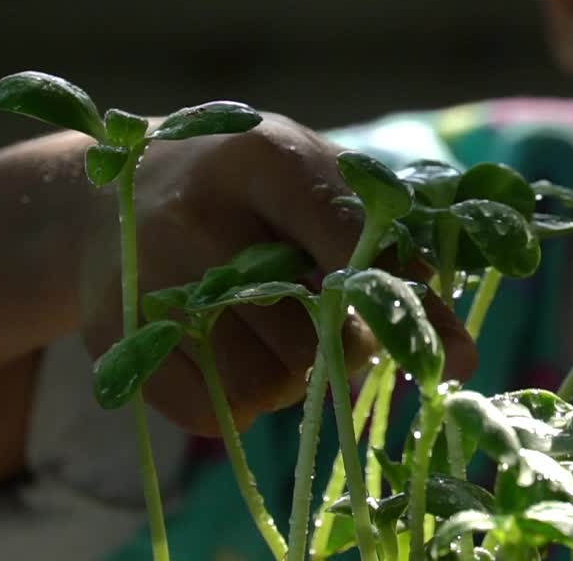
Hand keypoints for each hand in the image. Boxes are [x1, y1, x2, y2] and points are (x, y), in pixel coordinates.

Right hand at [77, 113, 476, 434]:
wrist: (111, 194)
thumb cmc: (252, 195)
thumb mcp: (321, 191)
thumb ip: (397, 261)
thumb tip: (461, 360)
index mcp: (264, 158)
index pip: (354, 245)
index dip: (390, 301)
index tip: (401, 321)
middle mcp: (198, 213)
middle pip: (316, 333)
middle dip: (345, 348)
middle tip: (333, 326)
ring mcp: (147, 277)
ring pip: (267, 385)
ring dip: (295, 383)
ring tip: (281, 339)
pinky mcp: (116, 336)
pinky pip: (212, 415)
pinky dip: (241, 406)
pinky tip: (235, 360)